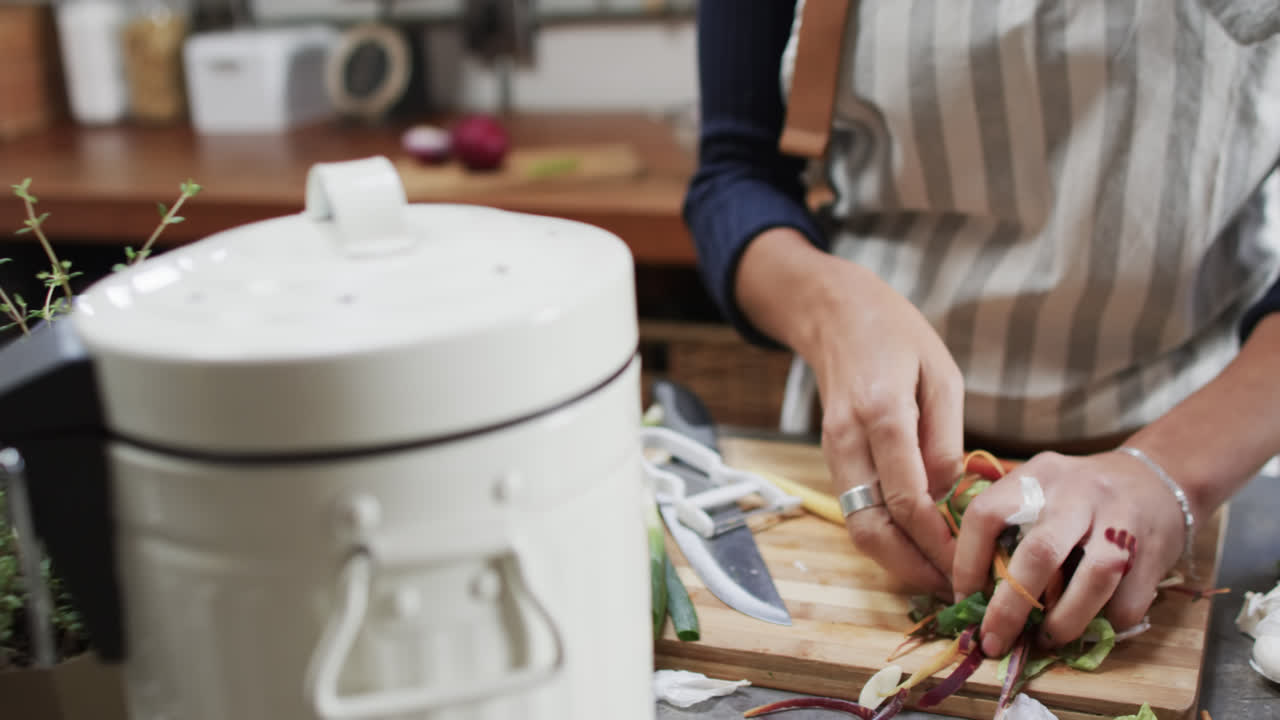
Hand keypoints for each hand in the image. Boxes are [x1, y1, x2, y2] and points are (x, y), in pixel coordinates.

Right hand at [807, 261, 965, 593]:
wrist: (834, 314)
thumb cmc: (897, 335)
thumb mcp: (942, 375)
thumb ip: (946, 438)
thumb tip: (950, 498)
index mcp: (881, 413)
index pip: (906, 498)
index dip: (938, 542)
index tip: (971, 566)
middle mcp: (848, 440)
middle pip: (870, 527)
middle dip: (912, 567)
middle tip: (953, 586)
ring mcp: (833, 451)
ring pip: (857, 526)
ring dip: (897, 560)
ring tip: (940, 575)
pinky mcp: (831, 458)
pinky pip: (856, 509)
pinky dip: (885, 537)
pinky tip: (919, 545)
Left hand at [952, 450, 1188, 657]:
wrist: (1157, 477)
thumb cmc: (1079, 496)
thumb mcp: (1040, 491)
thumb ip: (1008, 527)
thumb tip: (972, 596)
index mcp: (1036, 476)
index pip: (986, 513)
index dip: (967, 562)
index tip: (963, 600)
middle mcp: (1076, 492)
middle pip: (1039, 552)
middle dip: (1010, 606)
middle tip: (995, 640)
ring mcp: (1119, 520)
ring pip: (1093, 577)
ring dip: (1065, 620)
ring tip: (1047, 638)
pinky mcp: (1153, 549)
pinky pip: (1129, 599)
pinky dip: (1108, 621)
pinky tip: (1094, 624)